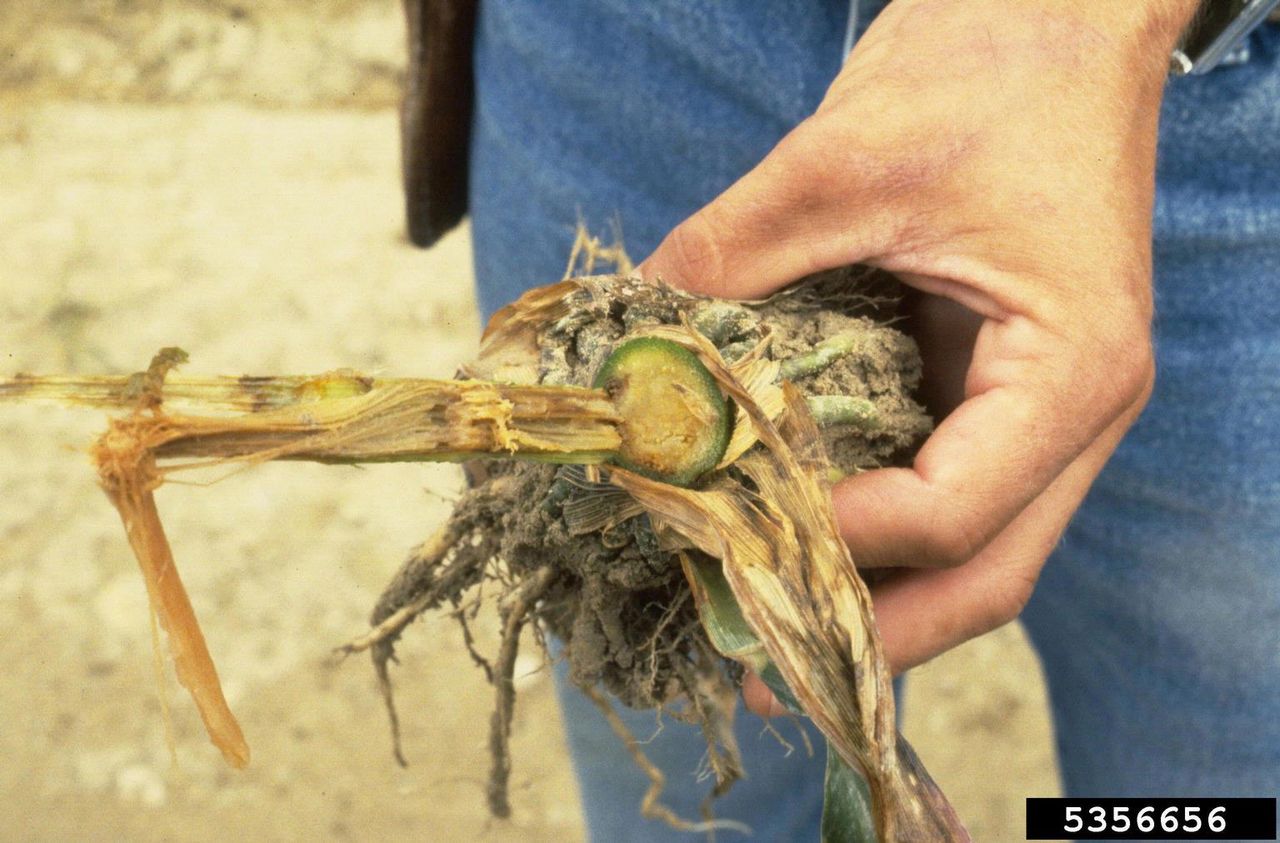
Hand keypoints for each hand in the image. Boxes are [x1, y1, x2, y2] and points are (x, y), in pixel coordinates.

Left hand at [638, 0, 1196, 712]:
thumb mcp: (849, 158)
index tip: (726, 529)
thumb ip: (738, 254)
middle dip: (871, 631)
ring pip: (970, 554)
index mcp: (1070, 369)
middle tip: (757, 660)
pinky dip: (873, 534)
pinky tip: (795, 537)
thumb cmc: (991, 74)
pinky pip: (941, 495)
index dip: (837, 540)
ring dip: (872, 598)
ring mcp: (1036, 412)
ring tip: (763, 620)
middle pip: (983, 574)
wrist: (1052, 23)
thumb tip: (638, 345)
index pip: (956, 512)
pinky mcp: (994, 394)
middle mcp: (1069, 414)